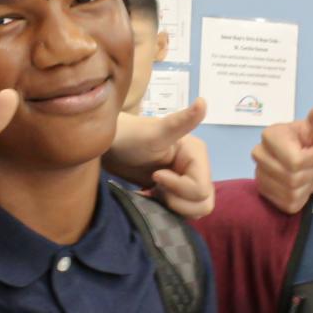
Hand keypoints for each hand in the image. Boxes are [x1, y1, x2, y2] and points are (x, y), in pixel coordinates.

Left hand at [108, 101, 213, 218]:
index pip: (201, 189)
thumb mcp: (155, 133)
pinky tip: (151, 195)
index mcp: (197, 155)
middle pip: (203, 202)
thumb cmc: (129, 137)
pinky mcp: (175, 192)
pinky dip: (168, 209)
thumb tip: (203, 102)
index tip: (155, 175)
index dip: (177, 188)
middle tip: (156, 187)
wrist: (109, 147)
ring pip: (196, 209)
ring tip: (154, 191)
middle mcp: (197, 168)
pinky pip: (183, 210)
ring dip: (174, 206)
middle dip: (178, 201)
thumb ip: (181, 122)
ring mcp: (187, 181)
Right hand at [252, 104, 312, 213]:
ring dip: (307, 185)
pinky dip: (301, 198)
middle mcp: (260, 154)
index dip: (312, 159)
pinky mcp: (266, 194)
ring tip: (308, 171)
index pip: (294, 162)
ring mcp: (260, 176)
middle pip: (291, 178)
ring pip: (289, 193)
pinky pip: (288, 204)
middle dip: (310, 172)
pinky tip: (302, 185)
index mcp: (270, 135)